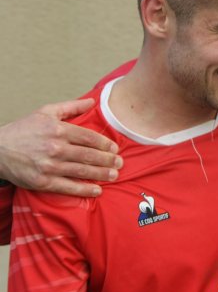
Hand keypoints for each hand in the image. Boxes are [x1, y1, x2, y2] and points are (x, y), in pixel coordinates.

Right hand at [0, 100, 121, 195]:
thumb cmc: (23, 130)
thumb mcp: (46, 112)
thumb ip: (70, 107)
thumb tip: (92, 101)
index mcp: (58, 130)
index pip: (88, 137)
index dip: (105, 143)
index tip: (115, 148)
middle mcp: (56, 148)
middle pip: (89, 155)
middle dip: (107, 160)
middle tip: (120, 163)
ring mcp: (50, 166)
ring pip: (82, 171)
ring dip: (101, 174)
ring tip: (114, 175)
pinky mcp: (43, 182)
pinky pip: (68, 187)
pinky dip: (85, 190)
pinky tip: (97, 190)